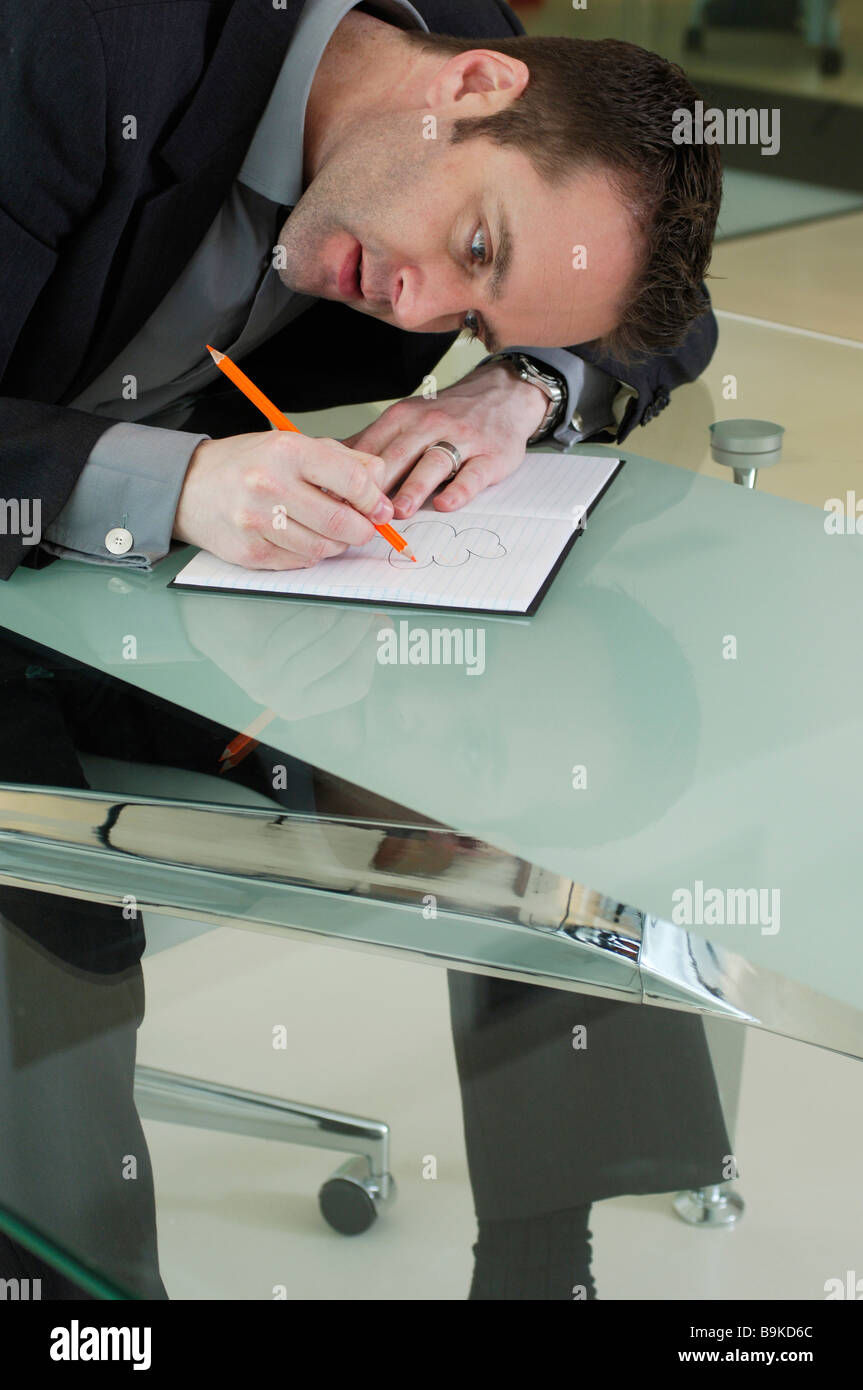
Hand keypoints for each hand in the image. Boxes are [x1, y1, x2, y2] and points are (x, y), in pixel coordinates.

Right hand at [172, 431, 393, 567]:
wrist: (189, 487)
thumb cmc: (247, 464)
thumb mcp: (293, 446)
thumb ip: (342, 460)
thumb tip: (381, 482)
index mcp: (287, 451)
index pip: (351, 481)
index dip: (375, 500)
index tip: (381, 509)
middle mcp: (270, 485)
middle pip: (341, 522)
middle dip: (363, 529)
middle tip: (364, 527)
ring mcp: (257, 522)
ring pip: (323, 549)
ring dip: (337, 544)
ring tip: (330, 531)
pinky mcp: (250, 552)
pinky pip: (300, 562)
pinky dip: (310, 554)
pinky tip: (300, 538)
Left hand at [179, 596, 379, 723]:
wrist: (203, 616)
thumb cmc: (261, 620)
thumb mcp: (305, 631)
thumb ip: (342, 633)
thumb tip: (380, 623)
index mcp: (306, 701)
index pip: (355, 683)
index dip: (370, 651)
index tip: (376, 618)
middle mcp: (289, 703)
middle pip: (342, 665)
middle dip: (359, 629)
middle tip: (365, 599)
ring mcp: (270, 688)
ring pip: (323, 651)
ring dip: (339, 617)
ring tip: (342, 593)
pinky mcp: (254, 668)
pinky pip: (297, 639)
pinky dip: (311, 614)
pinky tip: (316, 596)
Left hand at [342, 363, 548, 519]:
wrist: (504, 395)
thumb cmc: (450, 415)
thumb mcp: (408, 418)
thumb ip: (374, 442)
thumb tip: (330, 462)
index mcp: (405, 418)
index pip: (373, 447)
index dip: (352, 474)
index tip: (336, 499)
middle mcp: (431, 425)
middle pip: (399, 455)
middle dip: (378, 484)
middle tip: (361, 511)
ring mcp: (462, 440)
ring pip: (434, 463)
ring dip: (414, 488)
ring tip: (399, 511)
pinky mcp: (490, 456)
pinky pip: (473, 475)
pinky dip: (459, 490)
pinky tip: (446, 504)